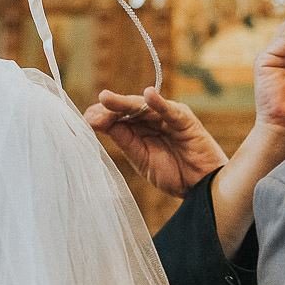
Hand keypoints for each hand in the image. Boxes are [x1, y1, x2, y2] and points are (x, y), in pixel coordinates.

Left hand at [84, 87, 227, 197]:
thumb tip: (97, 122)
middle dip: (107, 110)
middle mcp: (153, 119)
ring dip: (124, 103)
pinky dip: (159, 103)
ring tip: (106, 99)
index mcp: (141, 129)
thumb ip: (124, 139)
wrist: (201, 188)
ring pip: (143, 106)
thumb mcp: (141, 158)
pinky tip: (147, 96)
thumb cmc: (175, 174)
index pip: (117, 118)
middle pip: (127, 109)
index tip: (84, 122)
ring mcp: (169, 117)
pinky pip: (170, 110)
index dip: (101, 118)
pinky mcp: (185, 120)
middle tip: (90, 114)